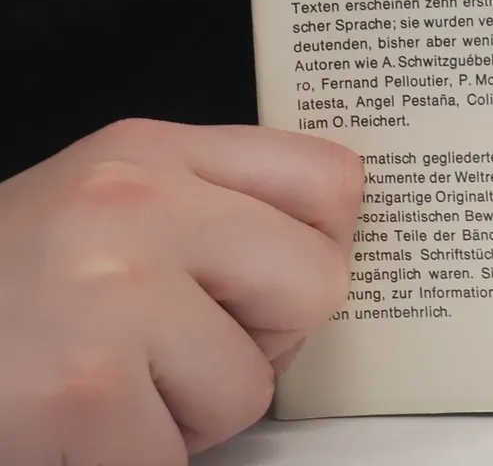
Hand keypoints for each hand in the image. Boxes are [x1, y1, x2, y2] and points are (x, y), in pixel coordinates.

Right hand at [0, 118, 361, 460]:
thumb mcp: (96, 209)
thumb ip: (204, 212)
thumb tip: (321, 261)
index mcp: (150, 151)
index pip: (331, 179)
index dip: (318, 252)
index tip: (273, 291)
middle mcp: (139, 202)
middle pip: (317, 283)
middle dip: (260, 345)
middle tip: (177, 360)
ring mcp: (113, 291)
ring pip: (249, 388)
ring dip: (183, 421)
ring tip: (101, 397)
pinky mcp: (85, 389)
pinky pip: (176, 458)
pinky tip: (67, 436)